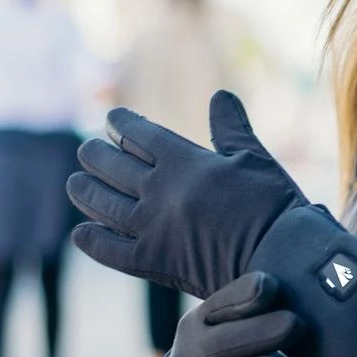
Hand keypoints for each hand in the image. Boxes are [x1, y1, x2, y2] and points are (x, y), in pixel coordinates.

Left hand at [67, 90, 304, 298]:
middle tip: (88, 151)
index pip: (138, 133)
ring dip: (85, 190)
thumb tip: (220, 95)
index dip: (121, 123)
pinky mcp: (153, 261)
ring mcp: (152, 227)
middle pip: (111, 165)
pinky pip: (110, 250)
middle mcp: (160, 190)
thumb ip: (230, 127)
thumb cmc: (274, 204)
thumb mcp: (254, 157)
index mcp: (183, 161)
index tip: (113, 119)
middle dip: (95, 154)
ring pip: (102, 203)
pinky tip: (82, 232)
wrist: (280, 256)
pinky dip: (92, 240)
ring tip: (76, 183)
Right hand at [158, 271, 304, 356]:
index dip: (246, 294)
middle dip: (259, 332)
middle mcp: (192, 353)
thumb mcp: (241, 324)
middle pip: (221, 342)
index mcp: (203, 320)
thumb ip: (267, 307)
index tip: (273, 287)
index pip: (222, 304)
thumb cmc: (235, 350)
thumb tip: (329, 275)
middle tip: (296, 324)